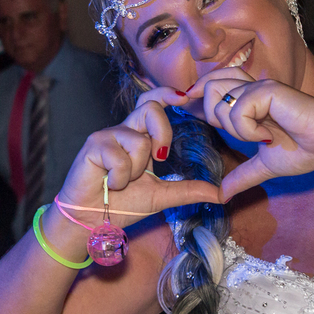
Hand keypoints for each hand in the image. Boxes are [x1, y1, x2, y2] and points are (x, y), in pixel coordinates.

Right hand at [57, 100, 225, 230]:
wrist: (91, 219)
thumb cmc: (122, 204)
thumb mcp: (162, 196)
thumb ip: (189, 190)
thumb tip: (222, 194)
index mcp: (139, 138)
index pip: (152, 104)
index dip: (166, 94)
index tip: (183, 97)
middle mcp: (123, 132)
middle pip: (150, 108)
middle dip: (162, 132)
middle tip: (159, 158)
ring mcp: (107, 136)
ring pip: (139, 140)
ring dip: (136, 170)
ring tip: (122, 183)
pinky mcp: (93, 145)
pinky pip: (119, 157)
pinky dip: (120, 178)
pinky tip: (109, 185)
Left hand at [193, 75, 313, 198]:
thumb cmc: (304, 150)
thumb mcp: (263, 167)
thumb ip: (241, 176)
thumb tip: (222, 196)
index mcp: (249, 100)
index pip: (213, 83)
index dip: (198, 92)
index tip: (192, 105)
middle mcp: (251, 88)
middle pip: (208, 86)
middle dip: (214, 116)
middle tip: (243, 134)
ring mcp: (259, 87)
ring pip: (219, 101)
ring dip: (237, 129)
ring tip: (262, 136)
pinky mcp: (267, 89)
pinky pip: (238, 112)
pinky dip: (250, 131)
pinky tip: (269, 135)